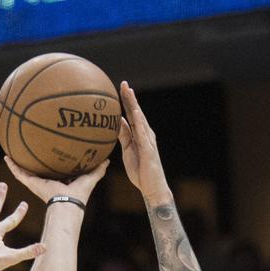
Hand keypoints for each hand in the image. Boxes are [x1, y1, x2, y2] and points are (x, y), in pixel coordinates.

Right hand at [5, 156, 108, 206]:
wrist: (68, 203)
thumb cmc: (79, 194)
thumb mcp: (90, 178)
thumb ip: (98, 169)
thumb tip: (107, 159)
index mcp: (60, 181)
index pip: (55, 170)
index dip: (53, 161)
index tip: (49, 152)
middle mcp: (47, 181)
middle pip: (38, 169)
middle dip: (33, 160)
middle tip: (28, 147)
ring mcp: (38, 183)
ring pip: (26, 171)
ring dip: (19, 162)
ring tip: (11, 151)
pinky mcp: (32, 183)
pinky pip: (20, 174)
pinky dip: (12, 166)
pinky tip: (6, 157)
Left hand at [119, 81, 170, 204]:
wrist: (152, 187)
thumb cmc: (140, 171)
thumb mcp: (127, 151)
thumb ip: (124, 136)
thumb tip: (117, 122)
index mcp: (138, 134)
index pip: (131, 114)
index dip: (125, 101)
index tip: (118, 88)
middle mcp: (145, 134)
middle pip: (136, 112)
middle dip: (129, 98)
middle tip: (123, 83)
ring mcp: (148, 140)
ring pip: (140, 119)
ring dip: (134, 105)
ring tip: (129, 92)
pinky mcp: (149, 149)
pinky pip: (142, 133)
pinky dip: (139, 122)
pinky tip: (135, 113)